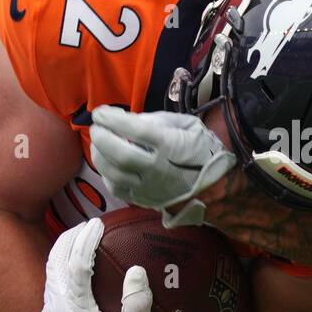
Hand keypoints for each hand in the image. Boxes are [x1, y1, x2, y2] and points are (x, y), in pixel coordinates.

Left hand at [35, 218, 159, 311]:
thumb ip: (136, 304)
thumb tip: (137, 271)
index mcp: (74, 311)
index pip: (76, 265)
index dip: (86, 241)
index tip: (98, 225)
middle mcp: (54, 311)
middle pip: (56, 263)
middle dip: (70, 240)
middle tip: (89, 226)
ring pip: (48, 275)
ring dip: (62, 253)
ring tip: (79, 239)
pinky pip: (49, 289)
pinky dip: (59, 271)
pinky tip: (72, 270)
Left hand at [89, 107, 235, 225]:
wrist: (216, 189)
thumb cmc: (202, 152)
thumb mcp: (189, 126)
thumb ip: (160, 120)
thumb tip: (132, 120)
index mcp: (172, 146)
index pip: (136, 130)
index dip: (113, 119)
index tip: (100, 112)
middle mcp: (159, 168)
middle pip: (121, 154)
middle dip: (101, 138)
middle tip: (96, 127)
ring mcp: (150, 187)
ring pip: (114, 174)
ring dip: (99, 155)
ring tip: (98, 142)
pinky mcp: (144, 200)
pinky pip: (116, 188)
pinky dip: (106, 173)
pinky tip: (106, 162)